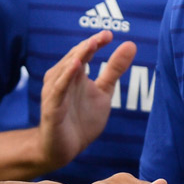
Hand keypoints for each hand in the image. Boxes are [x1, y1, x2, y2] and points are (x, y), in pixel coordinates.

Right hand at [39, 30, 136, 170]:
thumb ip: (114, 69)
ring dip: (77, 57)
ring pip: (65, 70)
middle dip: (88, 46)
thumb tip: (131, 44)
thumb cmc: (81, 119)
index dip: (96, 42)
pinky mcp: (52, 107)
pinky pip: (58, 89)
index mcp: (73, 73)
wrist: (63, 150)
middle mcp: (61, 78)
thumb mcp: (104, 92)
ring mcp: (55, 92)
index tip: (110, 34)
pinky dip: (66, 77)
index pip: (84, 51)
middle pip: (74, 57)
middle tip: (102, 36)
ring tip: (90, 45)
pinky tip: (76, 66)